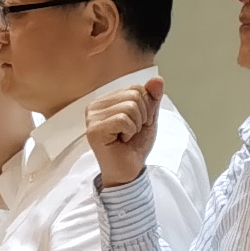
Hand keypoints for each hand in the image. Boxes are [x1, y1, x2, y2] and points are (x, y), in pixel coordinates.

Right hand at [80, 73, 162, 188]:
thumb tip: (157, 79)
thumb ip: (152, 98)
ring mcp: (92, 118)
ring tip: (126, 136)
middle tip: (132, 132)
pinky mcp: (94, 130)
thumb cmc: (134, 146)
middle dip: (142, 116)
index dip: (146, 107)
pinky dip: (130, 131)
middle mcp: (95, 107)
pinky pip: (123, 119)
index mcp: (106, 101)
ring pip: (130, 107)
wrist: (129, 171)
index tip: (138, 124)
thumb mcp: (148, 117)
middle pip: (134, 95)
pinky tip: (121, 140)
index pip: (136, 88)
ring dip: (136, 125)